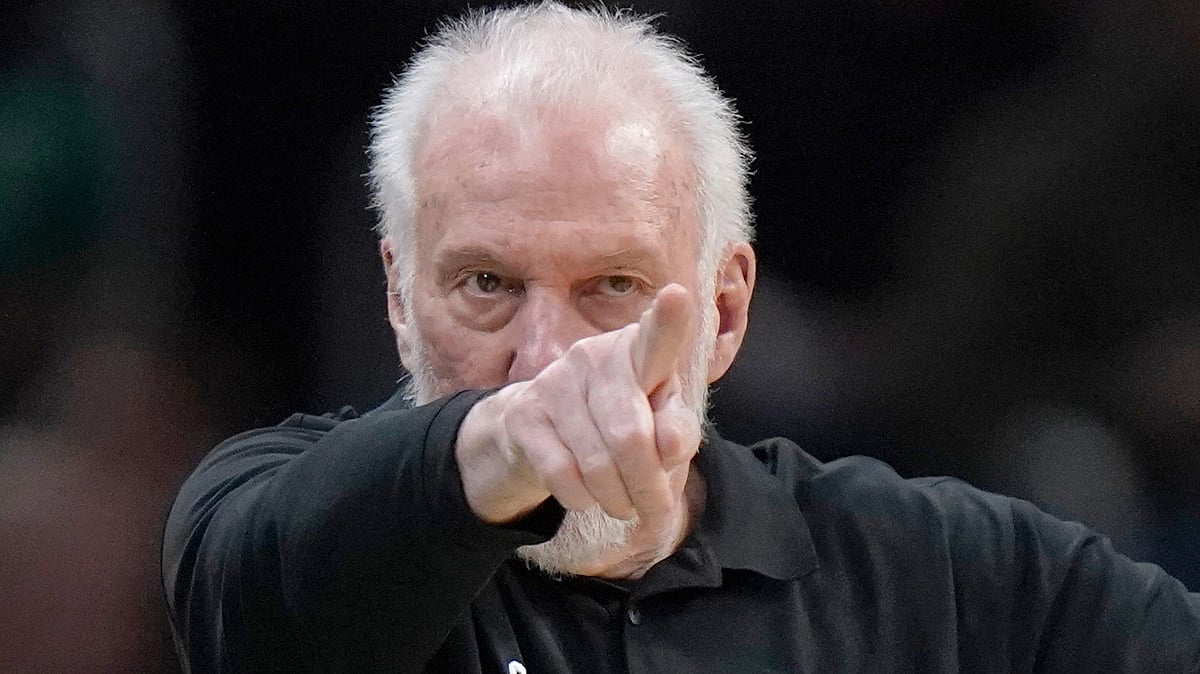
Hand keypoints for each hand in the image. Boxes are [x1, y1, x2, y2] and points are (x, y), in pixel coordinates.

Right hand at [455, 284, 701, 533]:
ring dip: (617, 499)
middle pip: (630, 436)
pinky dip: (582, 498)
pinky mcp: (522, 415)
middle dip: (648, 486)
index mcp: (636, 353)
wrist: (534, 437)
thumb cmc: (615, 425)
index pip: (655, 340)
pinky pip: (562, 473)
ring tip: (623, 506)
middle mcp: (593, 356)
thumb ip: (676, 433)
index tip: (677, 296)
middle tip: (656, 510)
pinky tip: (586, 497)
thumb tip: (669, 445)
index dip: (666, 322)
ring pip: (597, 461)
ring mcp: (554, 382)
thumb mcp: (657, 427)